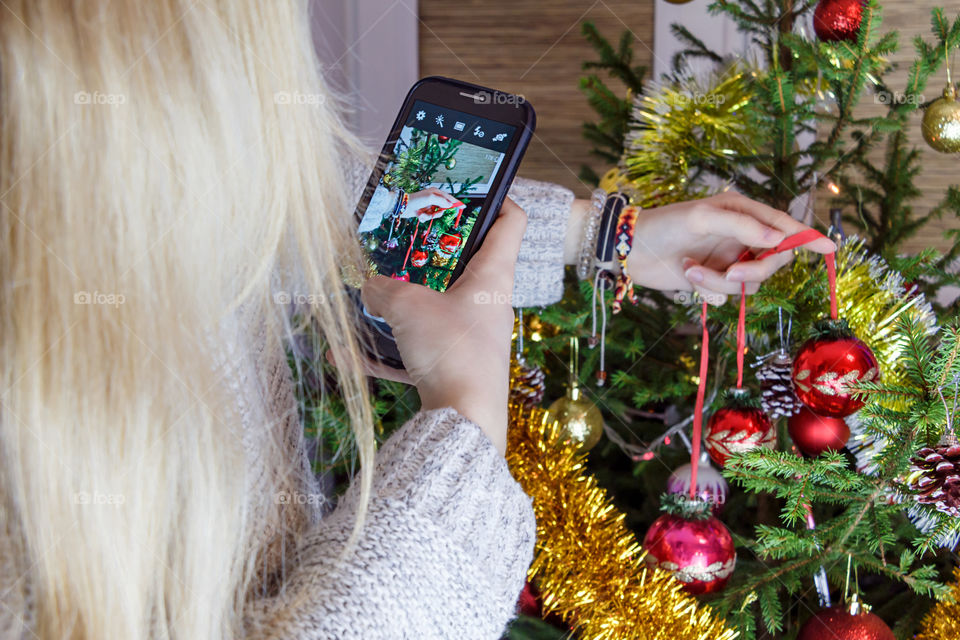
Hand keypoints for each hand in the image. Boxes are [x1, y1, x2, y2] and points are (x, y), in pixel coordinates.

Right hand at [357, 198, 526, 454]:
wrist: (465, 424)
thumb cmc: (451, 352)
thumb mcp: (407, 307)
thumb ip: (381, 289)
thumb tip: (366, 286)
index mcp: (492, 276)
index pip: (511, 222)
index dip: (497, 197)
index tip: (470, 187)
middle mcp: (487, 303)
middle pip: (465, 263)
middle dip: (429, 251)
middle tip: (400, 239)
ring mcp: (472, 336)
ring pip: (436, 308)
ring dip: (402, 303)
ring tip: (368, 296)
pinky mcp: (454, 367)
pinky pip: (417, 350)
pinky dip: (387, 352)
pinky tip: (348, 358)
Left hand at [403, 188, 463, 221]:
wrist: (402, 206)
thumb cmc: (416, 200)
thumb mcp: (431, 198)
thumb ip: (442, 201)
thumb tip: (449, 205)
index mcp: (436, 192)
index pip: (449, 197)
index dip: (456, 203)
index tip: (463, 207)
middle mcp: (433, 198)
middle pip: (443, 208)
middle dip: (438, 212)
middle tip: (433, 213)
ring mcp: (429, 206)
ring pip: (436, 214)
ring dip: (430, 216)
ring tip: (423, 214)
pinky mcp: (424, 212)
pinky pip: (429, 218)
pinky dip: (424, 218)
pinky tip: (419, 214)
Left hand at [626, 192, 835, 304]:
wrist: (630, 250)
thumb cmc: (664, 225)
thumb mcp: (702, 218)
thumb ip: (742, 226)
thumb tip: (777, 238)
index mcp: (742, 212)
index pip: (783, 227)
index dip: (807, 238)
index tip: (830, 248)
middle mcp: (740, 236)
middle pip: (774, 260)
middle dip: (755, 271)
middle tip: (731, 274)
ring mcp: (728, 259)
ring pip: (750, 282)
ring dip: (722, 282)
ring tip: (693, 271)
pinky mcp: (713, 280)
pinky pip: (728, 294)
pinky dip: (710, 290)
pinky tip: (689, 277)